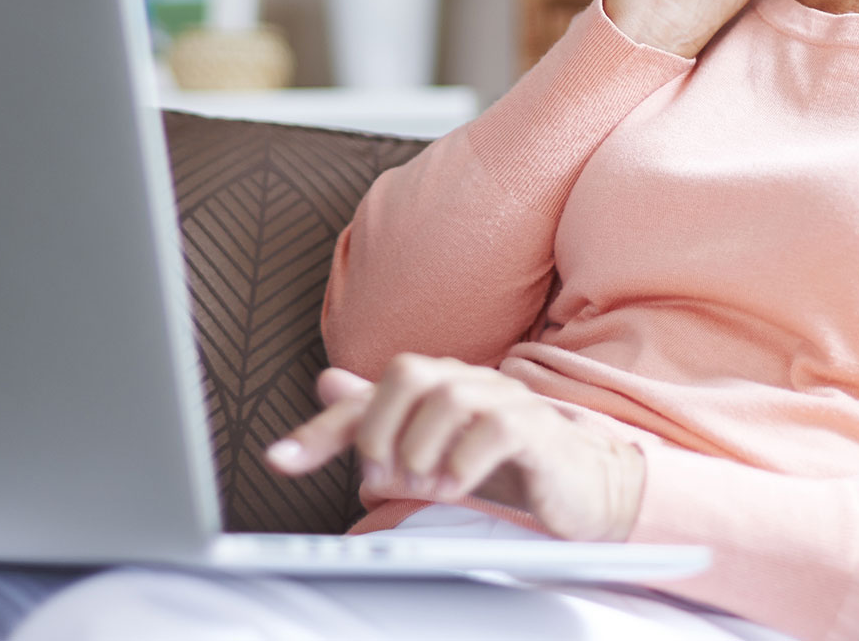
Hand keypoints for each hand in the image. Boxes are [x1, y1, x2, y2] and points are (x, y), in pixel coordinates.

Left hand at [262, 358, 643, 541]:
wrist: (580, 484)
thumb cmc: (502, 464)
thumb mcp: (430, 451)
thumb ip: (382, 420)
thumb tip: (328, 382)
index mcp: (436, 385)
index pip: (367, 395)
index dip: (321, 429)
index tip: (278, 459)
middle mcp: (468, 380)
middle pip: (406, 374)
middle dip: (381, 430)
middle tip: (385, 474)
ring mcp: (506, 398)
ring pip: (447, 398)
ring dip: (422, 449)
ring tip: (424, 483)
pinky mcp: (537, 428)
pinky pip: (495, 428)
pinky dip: (464, 461)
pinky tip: (457, 485)